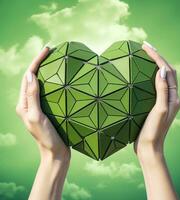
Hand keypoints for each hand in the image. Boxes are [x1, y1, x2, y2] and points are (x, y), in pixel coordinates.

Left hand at [16, 46, 70, 160]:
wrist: (55, 153)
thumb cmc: (46, 138)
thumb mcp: (37, 117)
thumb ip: (32, 96)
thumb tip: (29, 74)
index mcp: (23, 105)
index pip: (28, 78)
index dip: (36, 62)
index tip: (46, 50)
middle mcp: (29, 104)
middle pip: (33, 79)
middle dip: (40, 63)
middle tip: (50, 51)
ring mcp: (38, 106)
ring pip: (40, 84)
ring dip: (46, 71)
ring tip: (54, 61)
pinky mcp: (47, 110)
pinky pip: (48, 92)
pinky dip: (52, 83)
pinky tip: (59, 79)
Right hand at [134, 41, 179, 156]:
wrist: (149, 147)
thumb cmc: (154, 131)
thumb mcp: (159, 109)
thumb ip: (162, 90)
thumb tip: (162, 70)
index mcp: (174, 97)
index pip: (167, 71)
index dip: (158, 57)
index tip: (147, 46)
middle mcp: (170, 97)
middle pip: (166, 72)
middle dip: (157, 57)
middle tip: (145, 46)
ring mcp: (163, 100)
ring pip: (161, 78)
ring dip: (154, 65)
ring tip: (145, 56)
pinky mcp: (155, 104)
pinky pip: (155, 85)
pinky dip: (150, 76)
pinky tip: (143, 74)